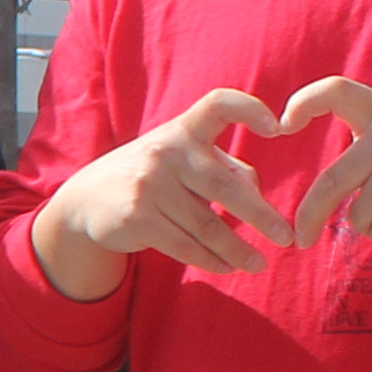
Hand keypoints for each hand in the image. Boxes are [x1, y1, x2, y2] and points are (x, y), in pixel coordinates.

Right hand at [39, 87, 294, 284]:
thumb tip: (257, 196)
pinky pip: (184, 245)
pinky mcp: (136, 217)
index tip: (277, 129)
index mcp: (183, 129)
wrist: (86, 199)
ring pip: (206, 225)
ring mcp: (148, 185)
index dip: (249, 110)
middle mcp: (166, 152)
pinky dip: (210, 260)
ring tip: (259, 264)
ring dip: (237, 250)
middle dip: (259, 215)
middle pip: (224, 185)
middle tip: (285, 237)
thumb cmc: (154, 177)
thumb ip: (224, 170)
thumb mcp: (185, 162)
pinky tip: (227, 268)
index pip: (218, 103)